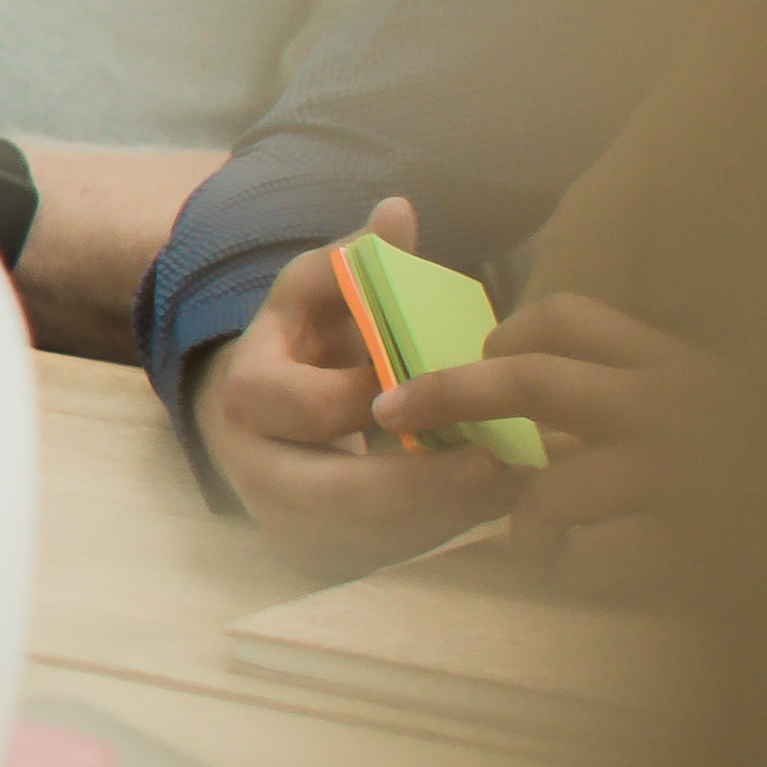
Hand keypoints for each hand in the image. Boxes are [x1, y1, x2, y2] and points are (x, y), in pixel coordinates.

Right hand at [205, 193, 527, 571]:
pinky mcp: (319, 554)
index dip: (385, 394)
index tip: (449, 383)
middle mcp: (253, 470)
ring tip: (519, 478)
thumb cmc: (298, 347)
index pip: (318, 407)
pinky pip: (390, 554)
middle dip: (430, 480)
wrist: (255, 417)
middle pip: (343, 493)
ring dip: (451, 511)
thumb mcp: (314, 295)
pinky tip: (493, 499)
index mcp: (247, 397)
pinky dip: (445, 529)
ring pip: (376, 535)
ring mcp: (285, 521)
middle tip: (503, 459)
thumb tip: (399, 212)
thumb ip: (355, 259)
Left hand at [384, 285, 712, 549]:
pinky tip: (589, 577)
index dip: (500, 337)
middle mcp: (676, 408)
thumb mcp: (705, 411)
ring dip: (525, 525)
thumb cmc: (755, 470)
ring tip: (538, 546)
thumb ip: (628, 398)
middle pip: (528, 380)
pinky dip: (574, 575)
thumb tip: (522, 396)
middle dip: (445, 393)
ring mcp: (683, 476)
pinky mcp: (694, 548)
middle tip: (394, 416)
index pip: (567, 320)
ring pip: (548, 489)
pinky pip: (591, 563)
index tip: (470, 361)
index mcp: (678, 369)